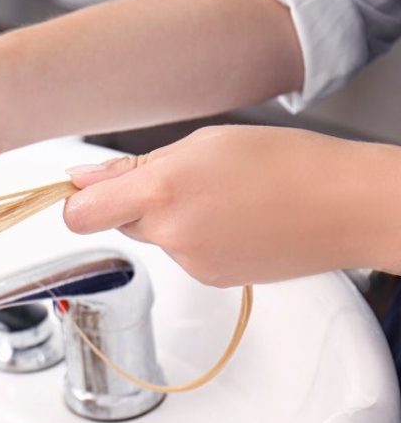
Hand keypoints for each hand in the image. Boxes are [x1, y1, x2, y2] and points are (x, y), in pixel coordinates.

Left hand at [63, 125, 400, 285]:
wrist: (346, 206)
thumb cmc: (286, 163)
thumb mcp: (204, 143)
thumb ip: (135, 166)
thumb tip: (84, 178)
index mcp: (163, 190)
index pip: (80, 213)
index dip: (76, 201)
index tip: (84, 191)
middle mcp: (171, 232)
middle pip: (118, 221)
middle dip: (135, 202)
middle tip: (180, 179)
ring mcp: (191, 262)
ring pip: (154, 237)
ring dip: (170, 219)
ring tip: (220, 197)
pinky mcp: (211, 279)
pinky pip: (183, 255)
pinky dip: (197, 238)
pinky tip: (234, 219)